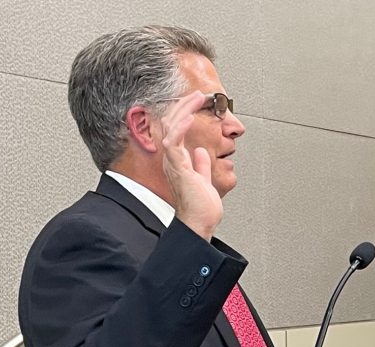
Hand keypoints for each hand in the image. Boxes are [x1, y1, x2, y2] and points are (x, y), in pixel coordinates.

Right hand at [160, 91, 222, 240]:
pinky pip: (172, 144)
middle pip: (172, 124)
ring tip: (195, 99)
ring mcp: (174, 163)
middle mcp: (173, 160)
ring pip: (170, 129)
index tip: (197, 102)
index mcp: (179, 161)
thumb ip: (201, 166)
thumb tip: (202, 153)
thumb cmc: (201, 209)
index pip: (177, 130)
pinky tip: (188, 116)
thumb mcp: (204, 180)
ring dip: (183, 111)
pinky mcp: (178, 169)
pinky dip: (180, 128)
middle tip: (197, 94)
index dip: (185, 113)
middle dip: (184, 106)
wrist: (199, 224)